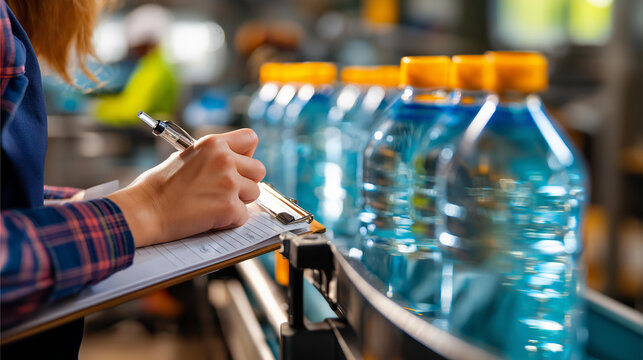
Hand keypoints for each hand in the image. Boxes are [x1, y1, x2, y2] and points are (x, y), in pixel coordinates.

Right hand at [108, 129, 265, 246]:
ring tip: (213, 204)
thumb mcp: (186, 156)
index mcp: (213, 143)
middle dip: (246, 181)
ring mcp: (228, 184)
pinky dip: (229, 221)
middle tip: (224, 190)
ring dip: (239, 201)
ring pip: (254, 193)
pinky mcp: (228, 207)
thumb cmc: (158, 186)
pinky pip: (244, 216)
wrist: (144, 210)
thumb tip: (234, 161)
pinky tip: (210, 218)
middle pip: (259, 170)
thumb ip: (212, 156)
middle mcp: (224, 160)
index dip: (246, 154)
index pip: (251, 139)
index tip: (237, 164)